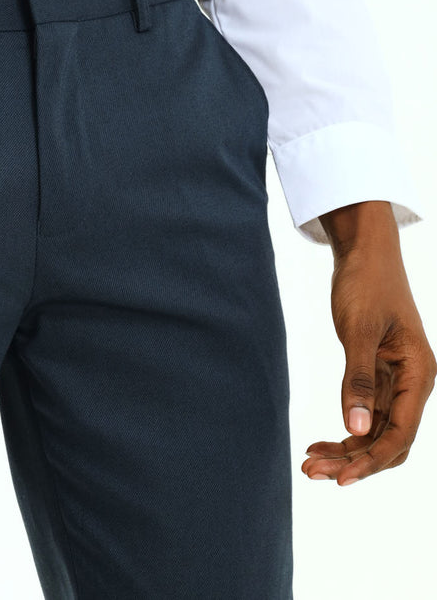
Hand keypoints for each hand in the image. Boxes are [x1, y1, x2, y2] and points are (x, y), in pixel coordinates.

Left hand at [302, 200, 435, 485]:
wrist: (365, 250)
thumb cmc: (367, 282)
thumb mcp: (359, 329)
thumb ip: (358, 378)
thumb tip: (354, 427)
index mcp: (419, 373)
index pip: (400, 433)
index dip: (372, 460)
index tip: (341, 479)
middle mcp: (413, 382)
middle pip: (389, 439)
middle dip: (354, 460)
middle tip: (313, 472)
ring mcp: (396, 379)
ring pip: (376, 429)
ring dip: (346, 449)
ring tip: (310, 463)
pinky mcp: (379, 373)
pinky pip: (366, 413)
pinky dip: (345, 428)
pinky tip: (320, 441)